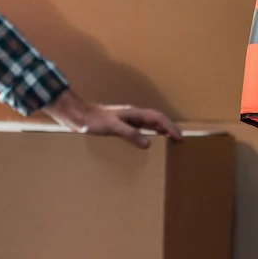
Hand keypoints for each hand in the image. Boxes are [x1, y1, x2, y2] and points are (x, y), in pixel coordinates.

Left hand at [43, 90, 182, 149]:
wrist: (77, 117)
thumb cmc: (93, 120)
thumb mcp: (112, 127)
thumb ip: (129, 133)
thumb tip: (148, 142)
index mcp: (133, 113)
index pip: (158, 118)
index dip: (170, 127)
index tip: (179, 137)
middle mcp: (132, 115)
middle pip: (156, 120)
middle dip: (169, 129)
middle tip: (179, 141)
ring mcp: (126, 121)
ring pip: (149, 125)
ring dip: (160, 132)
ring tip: (168, 143)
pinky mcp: (119, 127)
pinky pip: (139, 131)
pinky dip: (148, 136)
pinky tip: (146, 145)